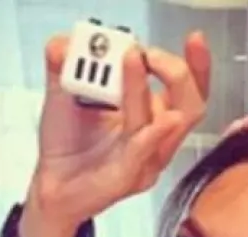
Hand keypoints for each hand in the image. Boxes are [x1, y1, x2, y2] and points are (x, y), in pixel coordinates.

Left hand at [30, 33, 210, 227]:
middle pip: (192, 104)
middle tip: (147, 53)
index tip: (192, 39)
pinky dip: (152, 135)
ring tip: (132, 59)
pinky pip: (143, 154)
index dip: (197, 63)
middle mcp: (157, 138)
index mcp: (153, 114)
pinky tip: (159, 119)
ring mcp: (145, 161)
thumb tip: (64, 44)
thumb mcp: (66, 92)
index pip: (190, 87)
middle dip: (177, 72)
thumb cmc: (68, 143)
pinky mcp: (127, 178)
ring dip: (149, 88)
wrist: (50, 185)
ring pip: (165, 124)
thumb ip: (66, 63)